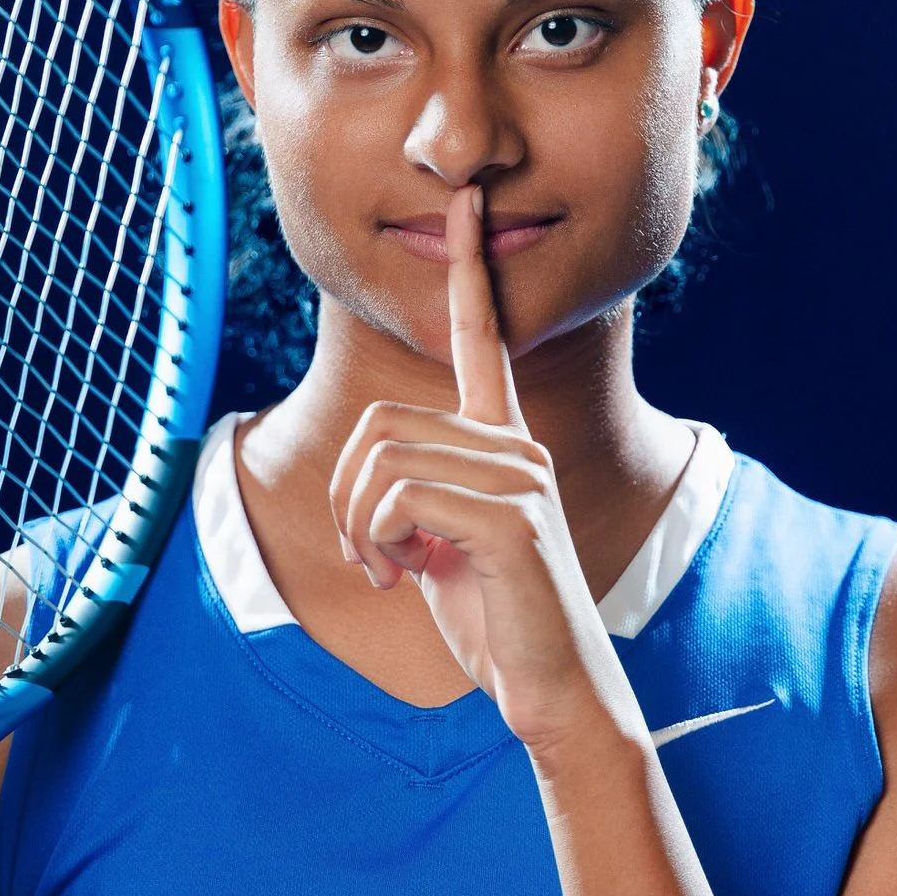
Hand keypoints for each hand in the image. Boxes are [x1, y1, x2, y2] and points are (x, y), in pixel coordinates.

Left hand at [329, 185, 634, 753]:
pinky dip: (380, 546)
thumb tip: (372, 482)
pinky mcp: (511, 517)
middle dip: (346, 501)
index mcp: (500, 444)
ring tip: (391, 572)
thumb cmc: (496, 622)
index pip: (483, 338)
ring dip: (359, 530)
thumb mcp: (440, 548)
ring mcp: (519, 477)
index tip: (464, 203)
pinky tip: (408, 581)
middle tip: (370, 557)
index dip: (468, 270)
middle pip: (377, 426)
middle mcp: (515, 447)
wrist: (550, 691)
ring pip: (379, 464)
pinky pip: (398, 500)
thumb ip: (413, 499)